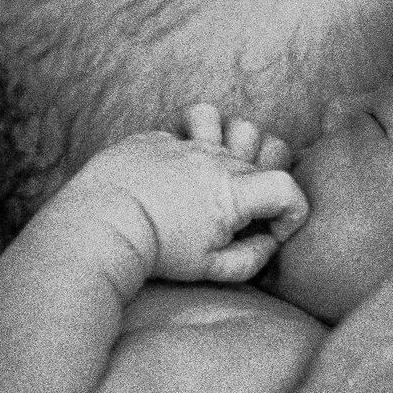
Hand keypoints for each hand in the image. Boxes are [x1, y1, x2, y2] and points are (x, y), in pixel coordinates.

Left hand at [68, 106, 308, 284]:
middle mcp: (215, 158)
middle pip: (259, 160)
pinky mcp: (156, 137)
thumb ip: (252, 258)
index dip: (292, 212)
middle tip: (236, 216)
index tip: (273, 231)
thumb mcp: (211, 268)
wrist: (100, 225)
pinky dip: (187, 148)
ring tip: (215, 171)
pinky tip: (174, 172)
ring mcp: (184, 142)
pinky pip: (184, 131)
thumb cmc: (157, 251)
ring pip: (227, 124)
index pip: (288, 188)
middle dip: (258, 190)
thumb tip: (269, 243)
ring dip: (231, 143)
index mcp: (234, 191)